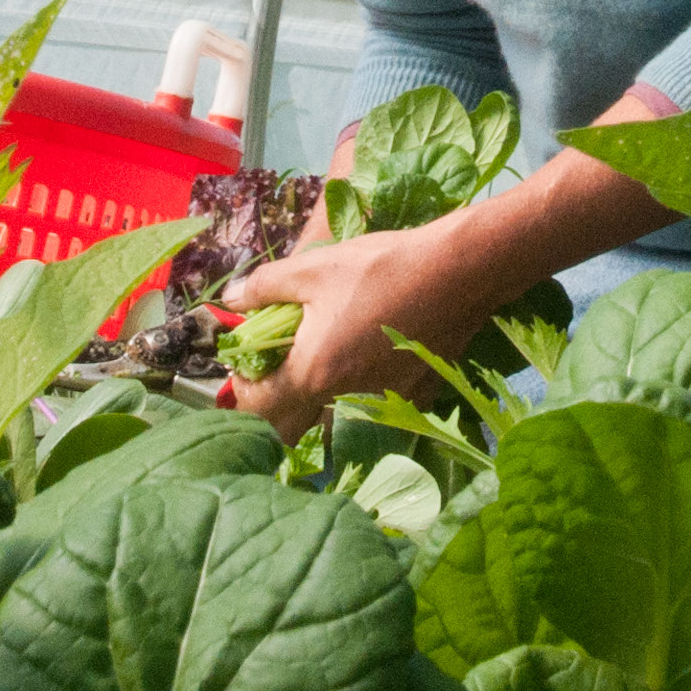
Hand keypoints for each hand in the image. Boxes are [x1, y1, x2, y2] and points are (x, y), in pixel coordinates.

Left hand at [224, 219, 504, 440]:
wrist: (460, 270)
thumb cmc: (380, 267)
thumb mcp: (312, 268)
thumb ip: (263, 287)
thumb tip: (229, 300)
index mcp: (314, 372)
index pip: (260, 407)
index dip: (244, 390)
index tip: (247, 366)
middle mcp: (346, 398)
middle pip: (295, 423)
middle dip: (278, 402)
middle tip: (277, 365)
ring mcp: (384, 401)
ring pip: (336, 414)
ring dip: (320, 393)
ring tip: (322, 351)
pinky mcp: (415, 395)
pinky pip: (376, 402)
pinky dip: (363, 385)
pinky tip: (369, 351)